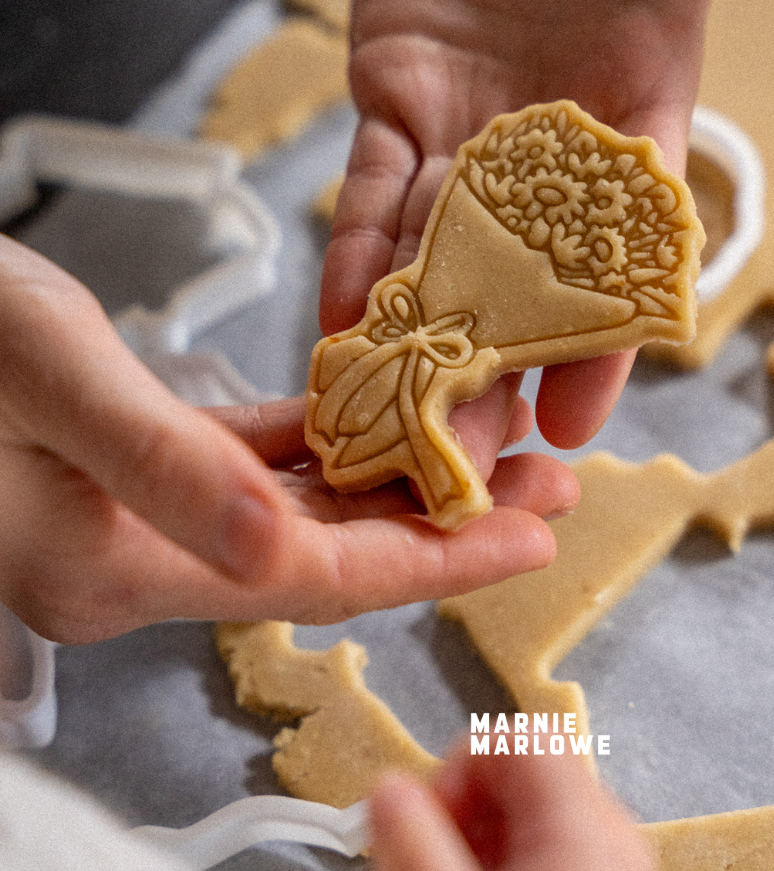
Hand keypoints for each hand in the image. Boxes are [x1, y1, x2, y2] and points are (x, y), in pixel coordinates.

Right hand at [0, 237, 574, 643]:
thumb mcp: (49, 378)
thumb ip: (166, 463)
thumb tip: (276, 547)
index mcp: (128, 561)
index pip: (323, 576)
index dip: (438, 558)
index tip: (530, 536)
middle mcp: (148, 552)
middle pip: (332, 547)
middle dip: (445, 519)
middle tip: (542, 485)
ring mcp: (146, 511)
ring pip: (303, 503)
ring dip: (396, 476)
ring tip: (485, 447)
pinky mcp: (143, 461)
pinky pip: (256, 461)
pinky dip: (320, 441)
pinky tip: (374, 415)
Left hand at [326, 0, 773, 450]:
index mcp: (638, 109)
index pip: (623, 242)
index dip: (600, 329)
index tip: (578, 414)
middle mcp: (552, 141)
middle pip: (525, 272)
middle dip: (497, 360)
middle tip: (469, 455)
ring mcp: (468, 125)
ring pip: (440, 248)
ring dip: (416, 329)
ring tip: (390, 412)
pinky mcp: (397, 94)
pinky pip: (372, 185)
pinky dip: (357, 245)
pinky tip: (337, 314)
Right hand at [370, 741, 655, 870]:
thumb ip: (415, 839)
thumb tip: (384, 787)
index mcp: (580, 814)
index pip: (512, 737)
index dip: (455, 766)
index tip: (423, 812)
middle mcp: (613, 828)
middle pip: (526, 772)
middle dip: (468, 808)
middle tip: (436, 854)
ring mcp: (625, 858)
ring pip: (545, 814)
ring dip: (491, 837)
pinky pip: (568, 846)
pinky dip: (525, 858)